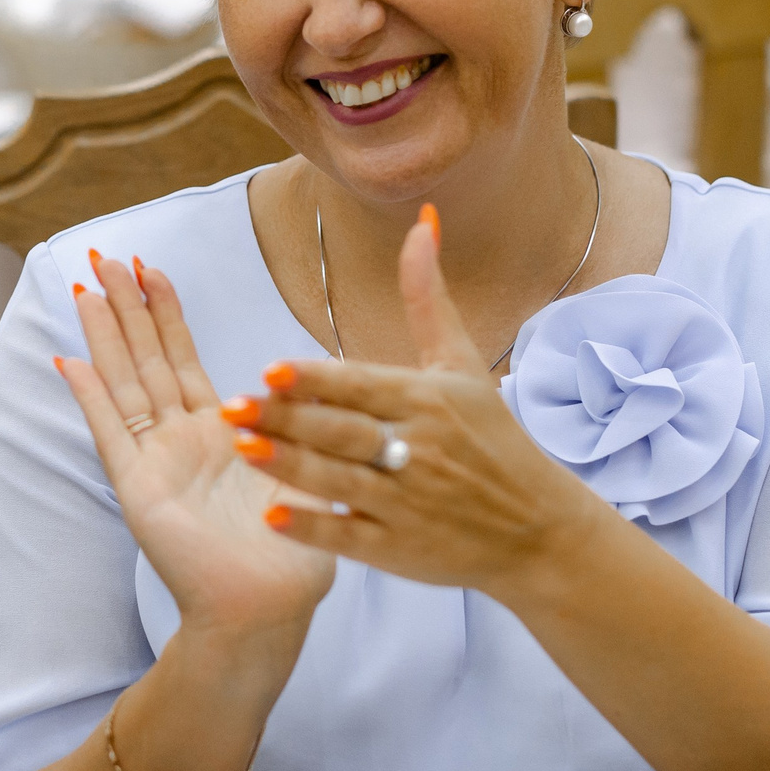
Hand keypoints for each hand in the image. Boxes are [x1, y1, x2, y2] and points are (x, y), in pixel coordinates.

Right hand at [56, 250, 336, 648]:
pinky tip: (70, 360)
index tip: (151, 267)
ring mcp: (155, 461)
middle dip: (126, 306)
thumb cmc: (292, 553)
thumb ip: (296, 423)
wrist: (266, 610)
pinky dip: (90, 396)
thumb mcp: (306, 470)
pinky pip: (111, 431)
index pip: (183, 357)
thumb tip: (300, 376)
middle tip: (105, 256)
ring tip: (84, 287)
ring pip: (125, 381)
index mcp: (221, 432)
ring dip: (105, 334)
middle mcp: (180, 439)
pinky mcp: (139, 488)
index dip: (165, 312)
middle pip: (145, 357)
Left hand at [231, 212, 608, 595]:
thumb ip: (427, 296)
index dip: (317, 380)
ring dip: (289, 468)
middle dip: (286, 421)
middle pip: (343, 433)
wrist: (539, 530)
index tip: (270, 370)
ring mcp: (410, 504)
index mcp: (429, 402)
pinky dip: (313, 529)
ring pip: (340, 482)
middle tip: (230, 409)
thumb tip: (421, 220)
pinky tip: (272, 516)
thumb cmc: (492, 439)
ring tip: (242, 450)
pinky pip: (350, 538)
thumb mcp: (459, 365)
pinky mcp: (402, 550)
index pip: (363, 387)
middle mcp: (419, 451)